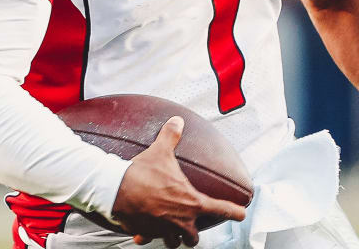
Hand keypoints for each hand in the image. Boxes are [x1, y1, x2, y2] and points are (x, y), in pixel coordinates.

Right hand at [111, 116, 247, 247]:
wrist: (117, 189)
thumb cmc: (142, 173)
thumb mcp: (160, 151)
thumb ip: (171, 137)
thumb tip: (177, 121)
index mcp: (191, 202)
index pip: (220, 209)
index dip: (234, 212)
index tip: (241, 214)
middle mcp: (180, 220)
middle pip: (193, 237)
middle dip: (193, 233)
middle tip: (192, 226)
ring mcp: (163, 229)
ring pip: (174, 242)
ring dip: (174, 238)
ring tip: (171, 231)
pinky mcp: (146, 233)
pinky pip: (148, 239)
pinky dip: (147, 236)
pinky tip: (143, 231)